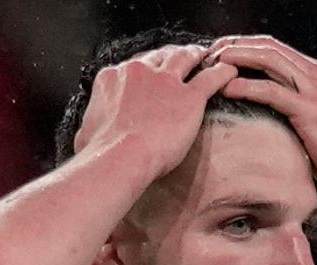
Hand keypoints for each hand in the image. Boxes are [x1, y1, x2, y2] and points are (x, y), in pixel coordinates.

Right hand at [76, 44, 237, 180]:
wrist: (121, 157)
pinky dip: (222, 73)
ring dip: (194, 55)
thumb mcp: (86, 135)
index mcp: (112, 78)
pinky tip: (230, 72)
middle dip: (170, 56)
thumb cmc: (101, 152)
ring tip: (202, 56)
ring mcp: (165, 82)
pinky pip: (211, 78)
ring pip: (184, 58)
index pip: (132, 66)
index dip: (144, 69)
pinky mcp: (190, 97)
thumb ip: (91, 128)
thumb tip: (87, 136)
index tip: (149, 74)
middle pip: (158, 56)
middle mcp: (138, 72)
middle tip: (180, 58)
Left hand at [207, 36, 316, 210]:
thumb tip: (266, 119)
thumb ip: (295, 114)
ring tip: (212, 65)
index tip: (221, 57)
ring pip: (270, 59)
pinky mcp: (313, 112)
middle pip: (269, 46)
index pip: (276, 49)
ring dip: (237, 58)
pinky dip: (247, 85)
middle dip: (235, 46)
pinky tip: (227, 88)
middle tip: (208, 55)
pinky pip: (273, 91)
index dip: (246, 47)